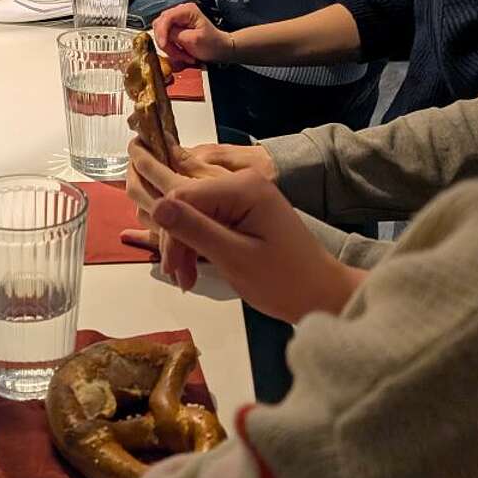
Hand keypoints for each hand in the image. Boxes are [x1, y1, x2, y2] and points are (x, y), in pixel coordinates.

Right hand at [126, 140, 362, 319]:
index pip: (183, 197)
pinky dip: (200, 244)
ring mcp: (244, 195)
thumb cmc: (284, 281)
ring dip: (186, 246)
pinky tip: (196, 268)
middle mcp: (242, 182)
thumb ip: (194, 229)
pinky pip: (209, 221)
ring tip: (188, 279)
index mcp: (242, 187)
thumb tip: (156, 205)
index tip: (173, 268)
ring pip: (194, 214)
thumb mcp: (234, 257)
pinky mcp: (245, 211)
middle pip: (187, 204)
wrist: (322, 295)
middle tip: (181, 279)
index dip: (170, 232)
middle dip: (178, 242)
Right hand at [153, 3, 232, 67]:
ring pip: (161, 34)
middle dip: (166, 42)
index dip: (162, 32)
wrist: (220, 49)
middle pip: (160, 26)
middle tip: (176, 54)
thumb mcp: (194, 40)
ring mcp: (177, 21)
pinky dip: (172, 49)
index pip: (166, 18)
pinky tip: (182, 53)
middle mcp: (180, 13)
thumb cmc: (213, 43)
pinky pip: (166, 39)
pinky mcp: (176, 30)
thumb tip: (163, 36)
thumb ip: (175, 35)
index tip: (163, 45)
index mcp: (186, 10)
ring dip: (170, 48)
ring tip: (183, 55)